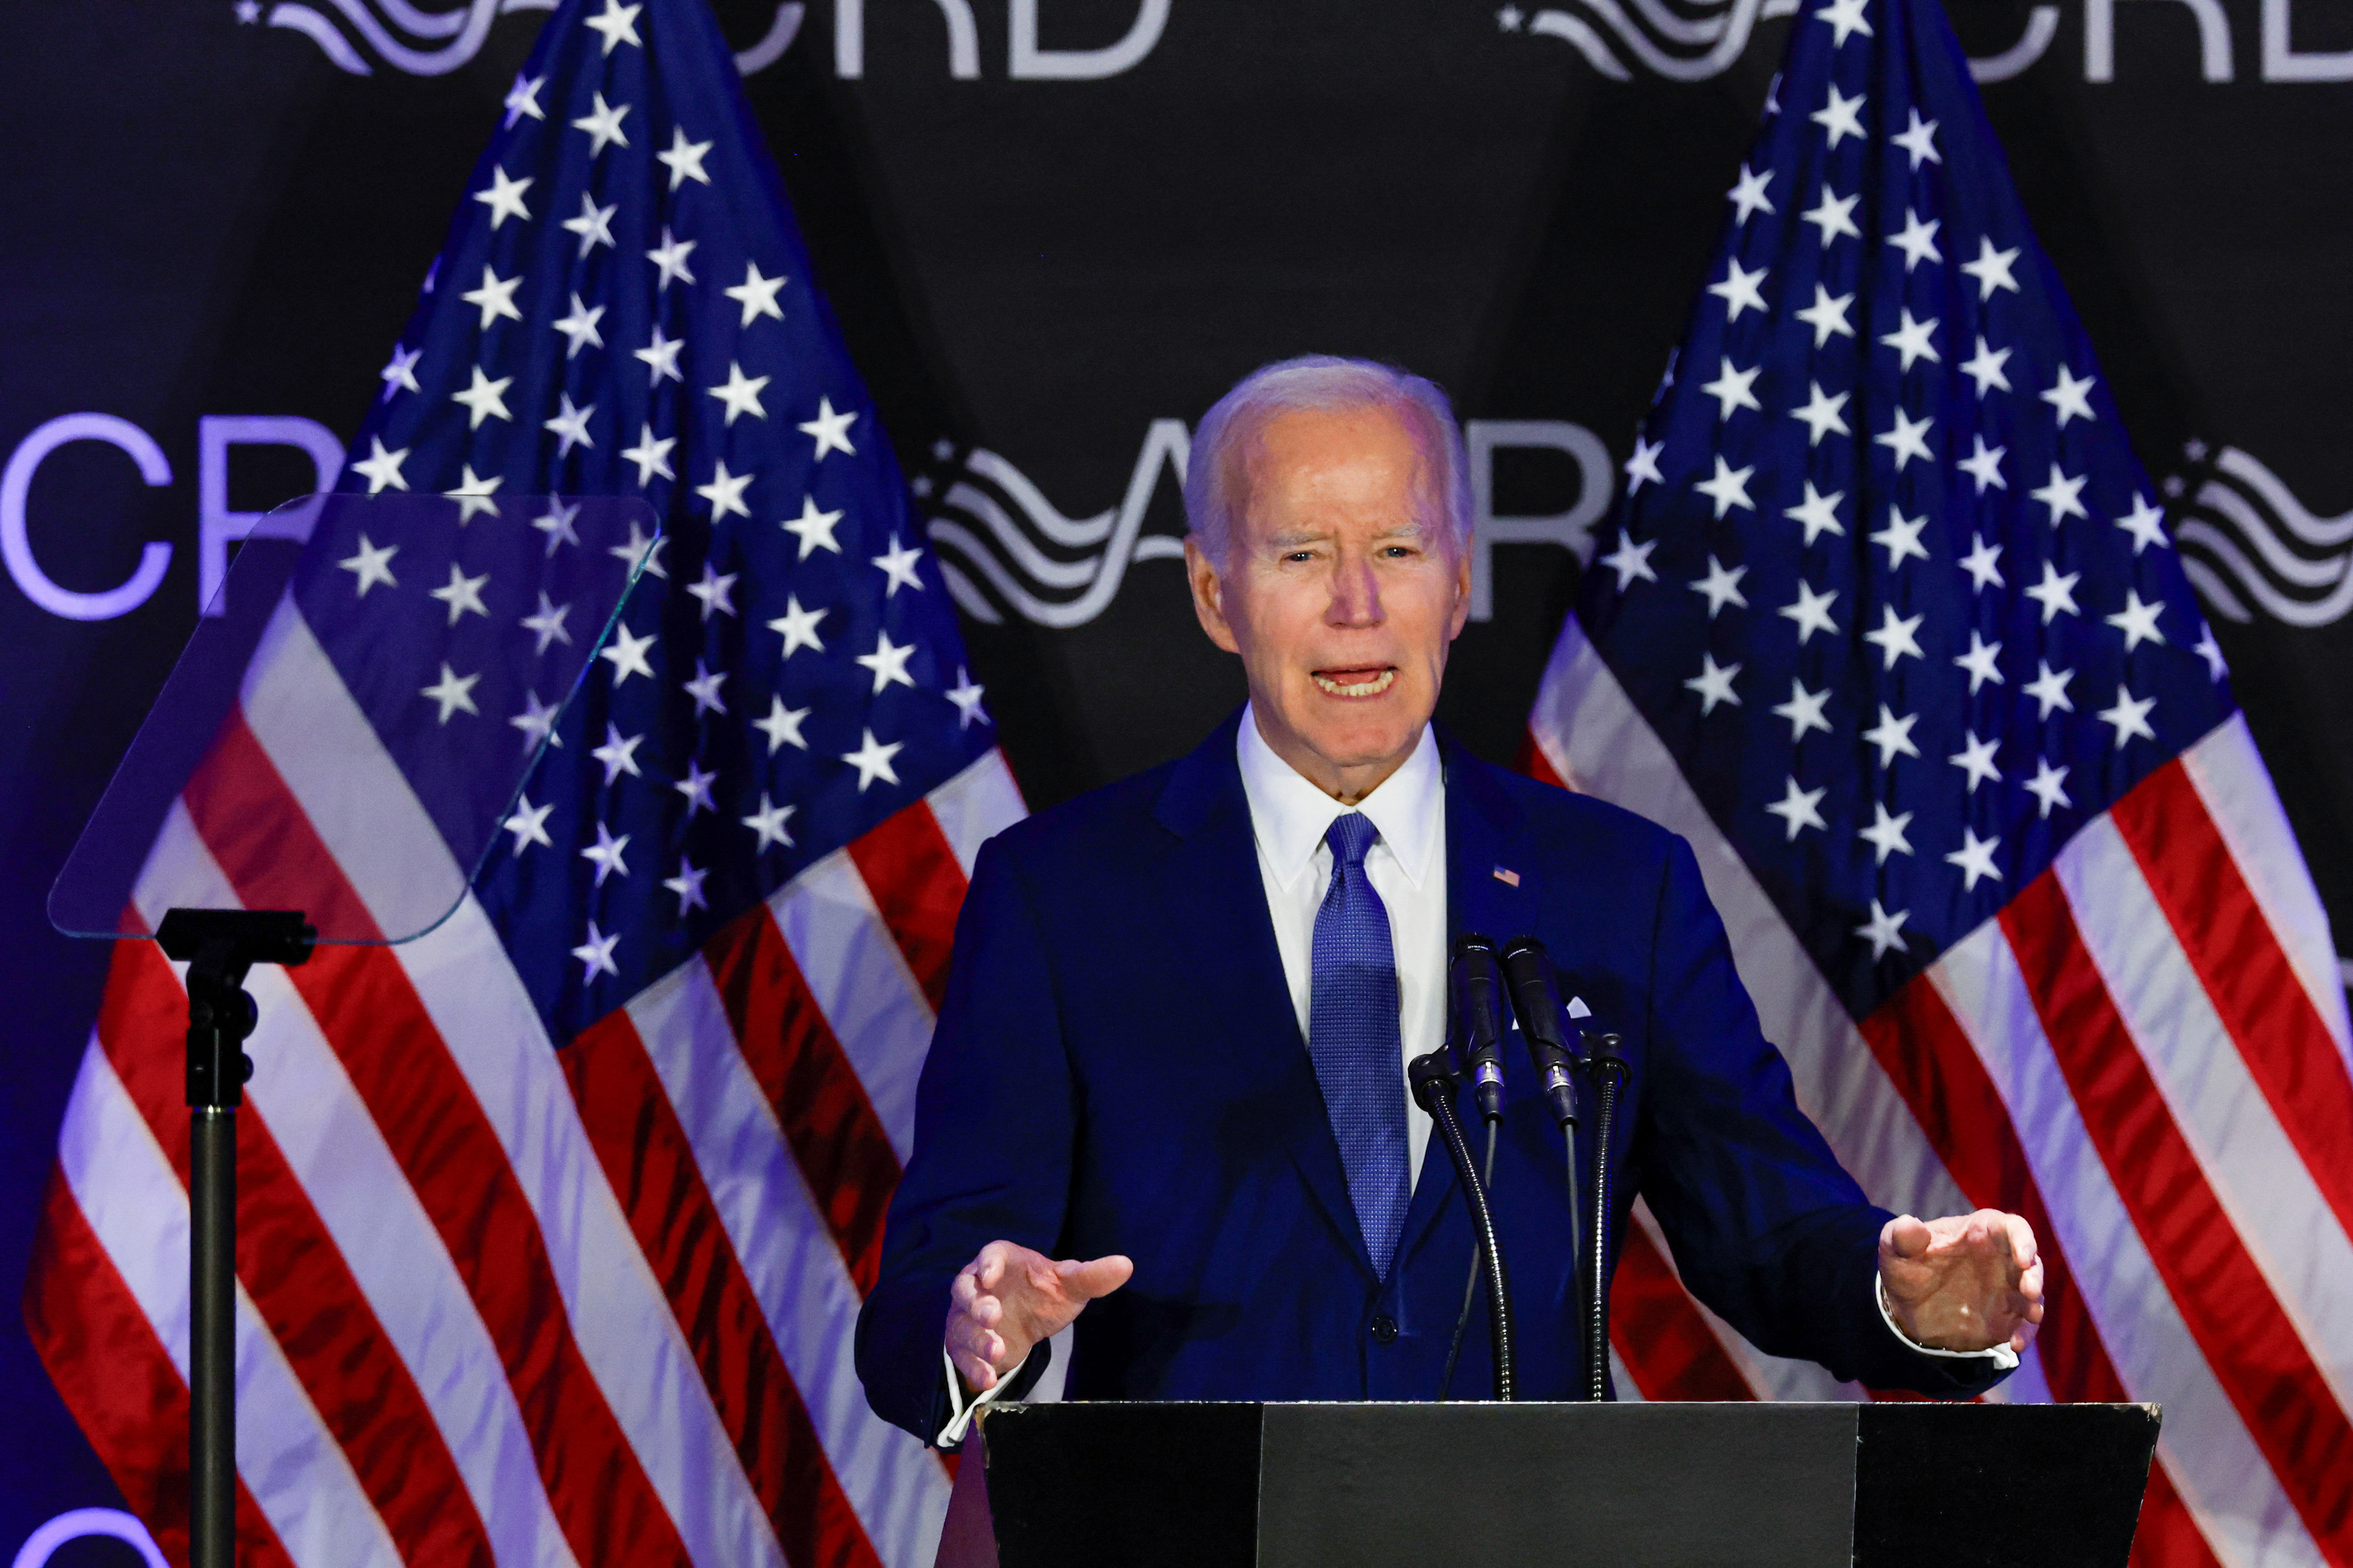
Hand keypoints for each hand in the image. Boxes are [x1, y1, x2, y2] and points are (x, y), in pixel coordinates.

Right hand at [945, 1241, 1131, 1393]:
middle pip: (965, 1288)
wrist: (1025, 1322)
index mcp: (1002, 1261)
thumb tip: (1126, 1265)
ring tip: (997, 1352)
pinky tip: (989, 1378)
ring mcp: (966, 1314)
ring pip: (961, 1323)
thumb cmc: (1044, 1294)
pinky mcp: (963, 1342)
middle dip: (976, 1303)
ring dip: (976, 1338)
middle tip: (992, 1316)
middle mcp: (977, 1284)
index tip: (991, 1275)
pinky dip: (973, 1366)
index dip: (989, 1263)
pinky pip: (961, 1353)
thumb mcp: (1070, 1286)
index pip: (990, 1254)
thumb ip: (1093, 1276)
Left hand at [1878, 1209, 2044, 1354]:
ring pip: (2033, 1294)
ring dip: (2036, 1304)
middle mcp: (2000, 1259)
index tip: (2023, 1257)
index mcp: (1979, 1232)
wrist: (1907, 1306)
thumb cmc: (1906, 1266)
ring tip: (2031, 1316)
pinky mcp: (2006, 1316)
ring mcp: (2006, 1289)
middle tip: (2030, 1290)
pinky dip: (2024, 1332)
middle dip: (2034, 1274)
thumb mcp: (1895, 1248)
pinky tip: (2015, 1344)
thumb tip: (1910, 1224)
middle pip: (2030, 1261)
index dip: (2022, 1239)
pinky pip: (2023, 1324)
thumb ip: (1901, 1235)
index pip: (2009, 1227)